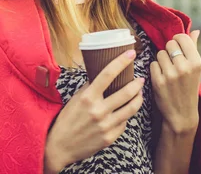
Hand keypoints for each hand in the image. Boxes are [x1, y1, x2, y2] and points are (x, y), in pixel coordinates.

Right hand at [44, 50, 144, 171]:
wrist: (60, 146)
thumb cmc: (67, 119)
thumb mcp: (76, 99)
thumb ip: (90, 87)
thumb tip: (102, 74)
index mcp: (87, 97)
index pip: (107, 74)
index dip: (121, 62)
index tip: (131, 54)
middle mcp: (98, 110)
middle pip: (126, 92)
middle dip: (137, 83)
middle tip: (140, 79)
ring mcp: (105, 125)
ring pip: (131, 108)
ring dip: (138, 98)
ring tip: (140, 93)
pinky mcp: (110, 137)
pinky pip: (124, 123)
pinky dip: (127, 115)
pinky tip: (126, 111)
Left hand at [150, 30, 200, 134]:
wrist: (182, 114)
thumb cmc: (189, 88)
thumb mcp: (196, 69)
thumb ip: (194, 48)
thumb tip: (195, 30)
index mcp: (197, 62)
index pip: (181, 38)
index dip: (177, 40)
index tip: (177, 47)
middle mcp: (185, 67)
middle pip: (169, 44)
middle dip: (169, 50)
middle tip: (173, 62)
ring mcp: (171, 75)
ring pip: (159, 54)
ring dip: (161, 60)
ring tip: (168, 71)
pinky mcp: (158, 81)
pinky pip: (152, 64)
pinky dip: (155, 69)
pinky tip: (162, 78)